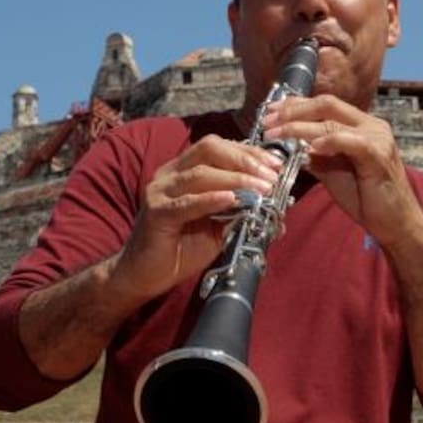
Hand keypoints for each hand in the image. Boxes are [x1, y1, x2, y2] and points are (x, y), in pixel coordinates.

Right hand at [112, 134, 282, 300]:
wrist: (146, 275)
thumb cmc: (181, 248)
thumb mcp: (217, 225)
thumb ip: (237, 208)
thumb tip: (271, 203)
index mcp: (183, 169)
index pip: (217, 147)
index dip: (248, 151)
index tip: (275, 164)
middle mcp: (170, 173)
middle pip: (209, 149)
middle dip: (244, 159)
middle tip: (270, 176)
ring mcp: (160, 191)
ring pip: (200, 174)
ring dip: (235, 179)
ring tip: (260, 189)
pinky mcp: (157, 213)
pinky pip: (186, 203)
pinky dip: (211, 199)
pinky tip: (232, 199)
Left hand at [261, 95, 422, 250]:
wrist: (395, 224)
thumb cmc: (367, 199)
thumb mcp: (333, 173)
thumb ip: (316, 156)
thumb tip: (291, 146)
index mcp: (361, 126)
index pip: (324, 105)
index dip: (295, 105)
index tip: (271, 112)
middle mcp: (371, 125)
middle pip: (327, 104)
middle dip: (293, 111)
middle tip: (268, 121)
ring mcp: (377, 138)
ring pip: (332, 121)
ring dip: (299, 126)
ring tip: (276, 134)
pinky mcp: (379, 155)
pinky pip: (350, 141)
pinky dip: (328, 141)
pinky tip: (309, 147)